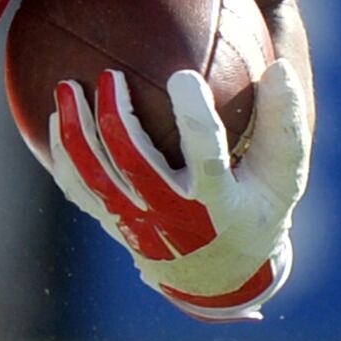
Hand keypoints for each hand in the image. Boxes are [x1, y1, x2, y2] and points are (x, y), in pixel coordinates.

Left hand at [36, 54, 309, 318]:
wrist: (217, 273)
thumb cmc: (256, 209)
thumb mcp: (283, 178)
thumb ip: (284, 125)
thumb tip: (279, 67)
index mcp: (217, 202)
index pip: (205, 154)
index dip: (192, 115)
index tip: (182, 74)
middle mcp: (170, 213)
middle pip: (132, 163)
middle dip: (116, 117)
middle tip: (110, 74)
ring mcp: (134, 220)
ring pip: (93, 175)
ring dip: (74, 131)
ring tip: (65, 86)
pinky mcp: (111, 220)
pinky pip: (77, 187)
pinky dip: (62, 153)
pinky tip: (57, 116)